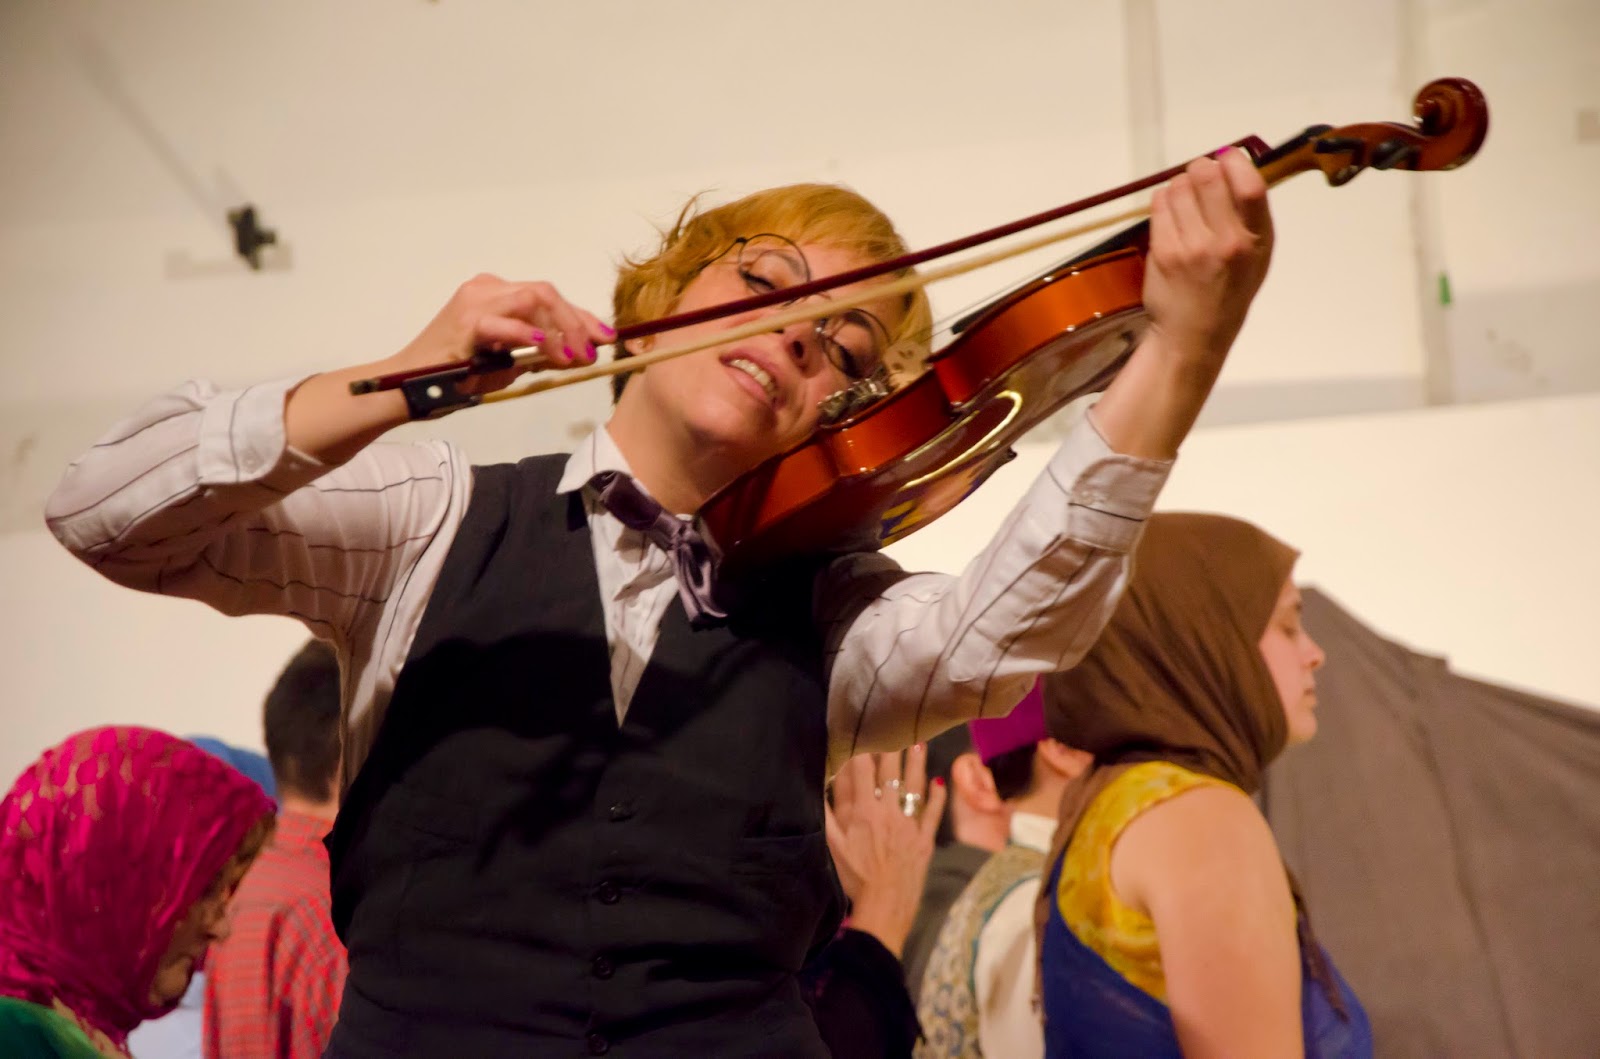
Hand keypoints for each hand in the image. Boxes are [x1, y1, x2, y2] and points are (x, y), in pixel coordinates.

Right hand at [387, 274, 615, 394]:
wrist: (408, 386)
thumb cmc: (454, 376)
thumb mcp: (505, 363)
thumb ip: (538, 354)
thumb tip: (577, 353)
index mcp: (496, 293)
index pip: (548, 298)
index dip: (581, 317)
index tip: (606, 337)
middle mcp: (487, 288)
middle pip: (546, 292)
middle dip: (578, 320)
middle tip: (595, 349)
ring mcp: (475, 301)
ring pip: (533, 298)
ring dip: (562, 326)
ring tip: (574, 355)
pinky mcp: (465, 321)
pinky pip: (505, 322)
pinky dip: (530, 333)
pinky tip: (548, 347)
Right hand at [825, 745, 947, 956]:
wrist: (885, 905)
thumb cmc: (854, 877)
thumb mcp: (832, 846)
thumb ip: (825, 814)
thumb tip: (815, 787)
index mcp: (864, 811)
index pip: (862, 771)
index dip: (862, 749)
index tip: (862, 730)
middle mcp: (888, 812)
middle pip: (890, 772)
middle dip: (891, 747)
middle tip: (896, 725)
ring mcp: (909, 824)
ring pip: (914, 786)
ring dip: (917, 763)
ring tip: (920, 742)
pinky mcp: (924, 840)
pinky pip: (933, 814)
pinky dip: (938, 797)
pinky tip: (939, 781)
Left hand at [1142, 148, 1272, 365]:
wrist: (1195, 335)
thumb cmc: (1229, 291)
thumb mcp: (1256, 257)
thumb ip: (1249, 215)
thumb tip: (1232, 164)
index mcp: (1257, 241)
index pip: (1250, 186)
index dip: (1235, 162)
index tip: (1226, 159)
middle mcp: (1228, 243)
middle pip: (1208, 177)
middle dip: (1201, 168)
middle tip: (1200, 177)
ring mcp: (1192, 247)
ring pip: (1179, 186)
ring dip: (1180, 186)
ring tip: (1185, 203)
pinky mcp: (1163, 252)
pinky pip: (1159, 204)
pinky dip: (1163, 201)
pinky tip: (1170, 216)